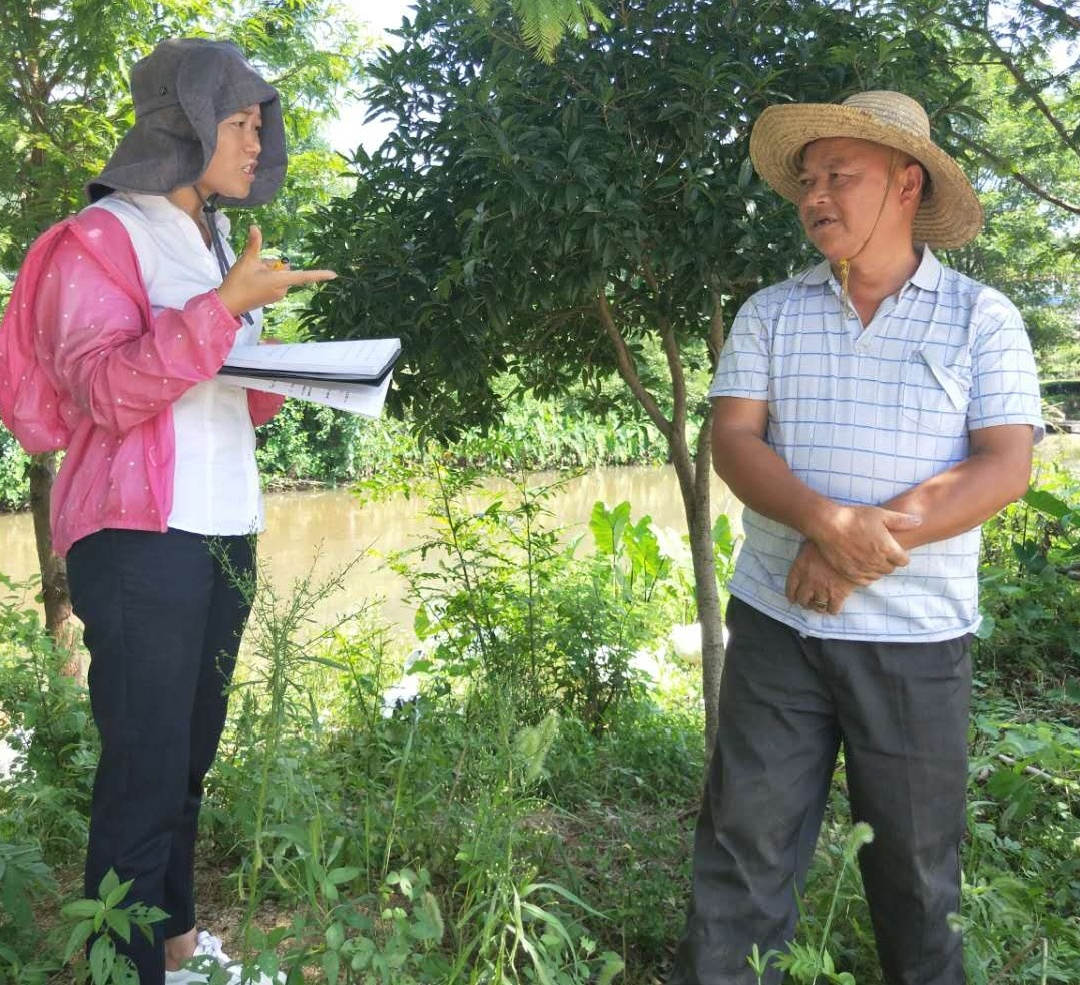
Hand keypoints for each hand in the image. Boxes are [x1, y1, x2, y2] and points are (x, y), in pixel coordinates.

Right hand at [217, 225, 335, 316]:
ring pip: (279, 276)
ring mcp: (278, 295)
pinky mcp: (273, 298)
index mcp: (279, 281)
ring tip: (253, 277)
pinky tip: (254, 282)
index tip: (334, 275)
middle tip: (255, 269)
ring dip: (268, 272)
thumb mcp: (246, 260)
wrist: (228, 303)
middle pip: (285, 269)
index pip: (304, 276)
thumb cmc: (237, 282)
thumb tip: (255, 226)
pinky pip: (275, 283)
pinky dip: (267, 279)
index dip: (319, 275)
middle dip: (272, 265)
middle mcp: (282, 290)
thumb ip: (254, 244)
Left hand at [785, 541, 857, 614]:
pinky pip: (832, 609)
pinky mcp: (838, 594)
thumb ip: (804, 552)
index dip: (792, 596)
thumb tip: (803, 554)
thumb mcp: (809, 543)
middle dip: (805, 602)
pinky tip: (834, 605)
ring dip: (818, 607)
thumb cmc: (828, 539)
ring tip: (821, 604)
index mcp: (799, 568)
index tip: (793, 598)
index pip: (790, 589)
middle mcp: (808, 582)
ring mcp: (823, 589)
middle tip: (809, 602)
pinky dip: (832, 609)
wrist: (847, 543)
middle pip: (802, 600)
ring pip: (817, 606)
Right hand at [807, 503, 920, 584]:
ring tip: (869, 558)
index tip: (893, 549)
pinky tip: (861, 566)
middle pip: (890, 569)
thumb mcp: (880, 514)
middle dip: (888, 562)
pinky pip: (865, 581)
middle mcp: (877, 561)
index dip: (900, 555)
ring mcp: (863, 569)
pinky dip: (865, 576)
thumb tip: (919, 521)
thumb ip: (901, 521)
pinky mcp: (850, 573)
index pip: (903, 561)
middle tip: (880, 552)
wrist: (829, 525)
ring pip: (878, 576)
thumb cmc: (855, 517)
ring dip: (877, 569)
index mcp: (888, 548)